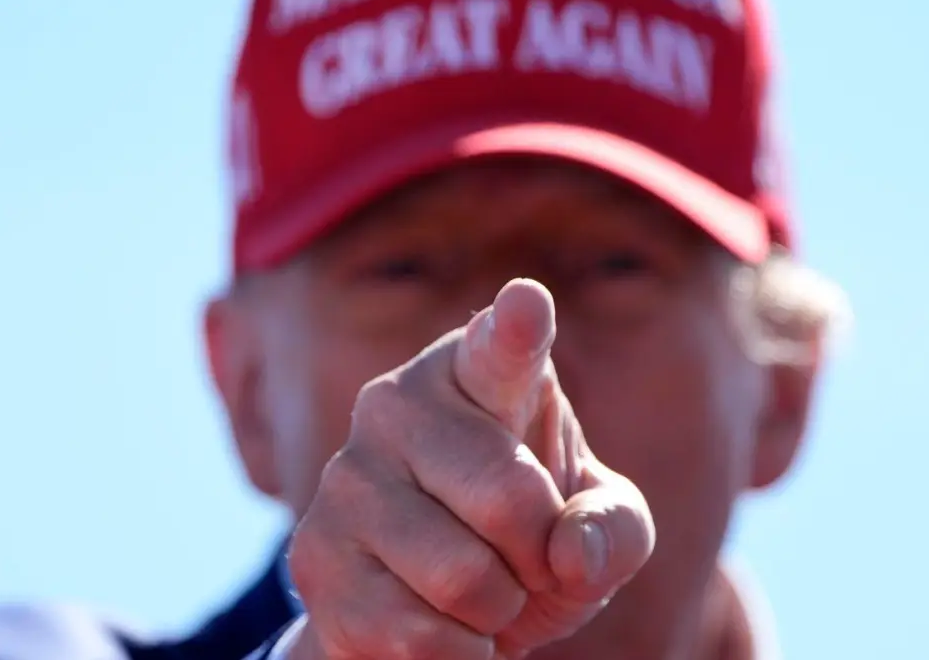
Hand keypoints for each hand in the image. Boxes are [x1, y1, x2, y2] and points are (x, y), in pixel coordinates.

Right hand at [284, 278, 655, 659]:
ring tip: (481, 591)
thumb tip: (573, 553)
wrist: (430, 604)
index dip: (516, 329)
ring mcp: (344, 478)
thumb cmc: (528, 538)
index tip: (529, 303)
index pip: (499, 347)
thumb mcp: (598, 524)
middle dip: (540, 557)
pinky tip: (441, 626)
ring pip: (465, 578)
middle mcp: (396, 404)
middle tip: (526, 559)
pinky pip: (418, 637)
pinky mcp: (313, 558)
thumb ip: (615, 528)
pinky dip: (458, 654)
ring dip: (499, 611)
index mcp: (475, 371)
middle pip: (510, 500)